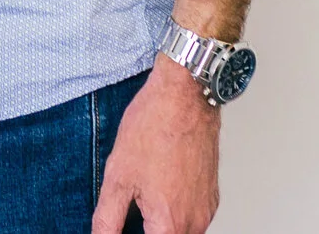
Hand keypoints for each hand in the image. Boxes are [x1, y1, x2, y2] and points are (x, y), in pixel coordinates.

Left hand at [93, 59, 221, 233]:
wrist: (184, 97)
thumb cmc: (154, 128)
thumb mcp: (118, 177)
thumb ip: (107, 219)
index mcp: (170, 224)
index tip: (120, 226)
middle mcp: (195, 222)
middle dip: (146, 232)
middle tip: (126, 216)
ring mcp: (206, 209)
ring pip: (182, 232)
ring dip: (160, 227)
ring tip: (140, 202)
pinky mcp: (211, 195)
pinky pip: (192, 217)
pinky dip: (174, 213)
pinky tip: (157, 190)